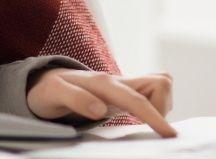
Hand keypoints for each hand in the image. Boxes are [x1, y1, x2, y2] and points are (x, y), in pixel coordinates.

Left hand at [26, 68, 175, 137]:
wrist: (45, 81)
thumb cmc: (48, 90)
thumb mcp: (54, 94)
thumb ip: (76, 99)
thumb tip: (100, 109)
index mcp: (103, 83)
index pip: (137, 99)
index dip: (155, 116)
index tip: (169, 134)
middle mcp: (117, 80)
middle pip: (161, 83)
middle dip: (163, 108)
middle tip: (145, 127)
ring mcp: (123, 85)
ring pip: (160, 86)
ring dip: (160, 106)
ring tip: (139, 121)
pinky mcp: (125, 92)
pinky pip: (153, 94)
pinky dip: (155, 106)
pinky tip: (139, 118)